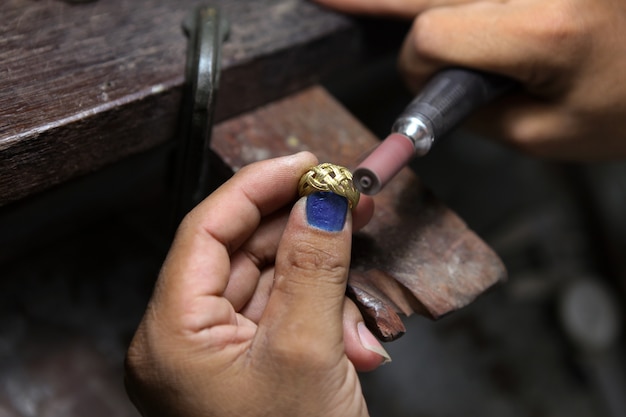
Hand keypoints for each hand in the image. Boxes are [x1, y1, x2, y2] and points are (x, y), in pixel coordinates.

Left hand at [125, 152, 388, 416]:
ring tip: (364, 279)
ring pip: (270, 285)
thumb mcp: (310, 350)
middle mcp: (185, 340)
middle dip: (302, 227)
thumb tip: (325, 199)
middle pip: (242, 252)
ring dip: (324, 279)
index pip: (207, 229)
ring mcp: (220, 356)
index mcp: (172, 333)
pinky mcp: (252, 367)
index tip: (308, 163)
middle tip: (350, 199)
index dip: (259, 186)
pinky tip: (360, 340)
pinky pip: (286, 319)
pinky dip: (325, 315)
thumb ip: (315, 265)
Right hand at [314, 0, 625, 159]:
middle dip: (370, 0)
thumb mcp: (552, 134)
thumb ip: (479, 114)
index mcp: (542, 28)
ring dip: (408, 4)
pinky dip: (448, 3)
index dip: (416, 66)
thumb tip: (435, 84)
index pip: (433, 35)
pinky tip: (433, 11)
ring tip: (345, 4)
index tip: (426, 83)